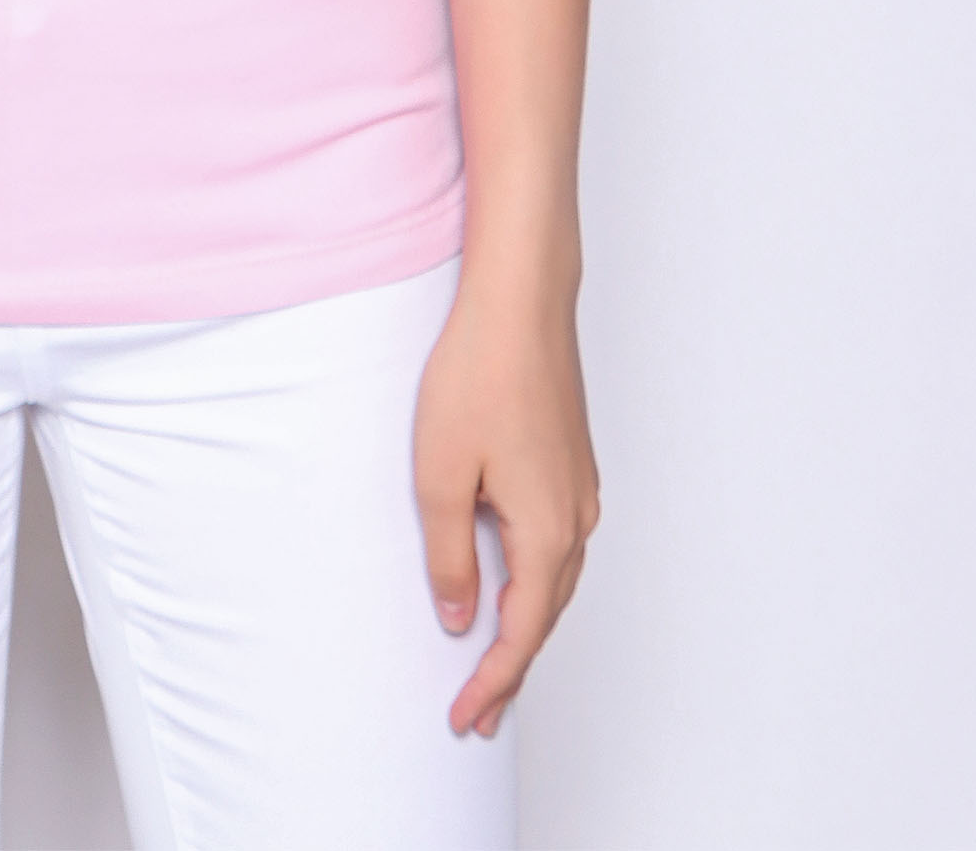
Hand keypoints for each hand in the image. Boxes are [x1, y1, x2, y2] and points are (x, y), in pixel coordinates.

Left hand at [411, 264, 599, 738]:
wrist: (520, 302)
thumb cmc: (478, 376)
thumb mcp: (441, 474)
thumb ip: (451, 554)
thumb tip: (460, 617)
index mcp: (548, 531)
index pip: (521, 633)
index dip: (494, 683)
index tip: (467, 719)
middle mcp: (576, 518)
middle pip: (545, 614)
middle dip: (511, 667)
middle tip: (477, 713)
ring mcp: (579, 489)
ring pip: (554, 579)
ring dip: (523, 624)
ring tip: (490, 662)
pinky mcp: (570, 463)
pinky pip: (555, 543)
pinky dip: (532, 580)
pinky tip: (507, 582)